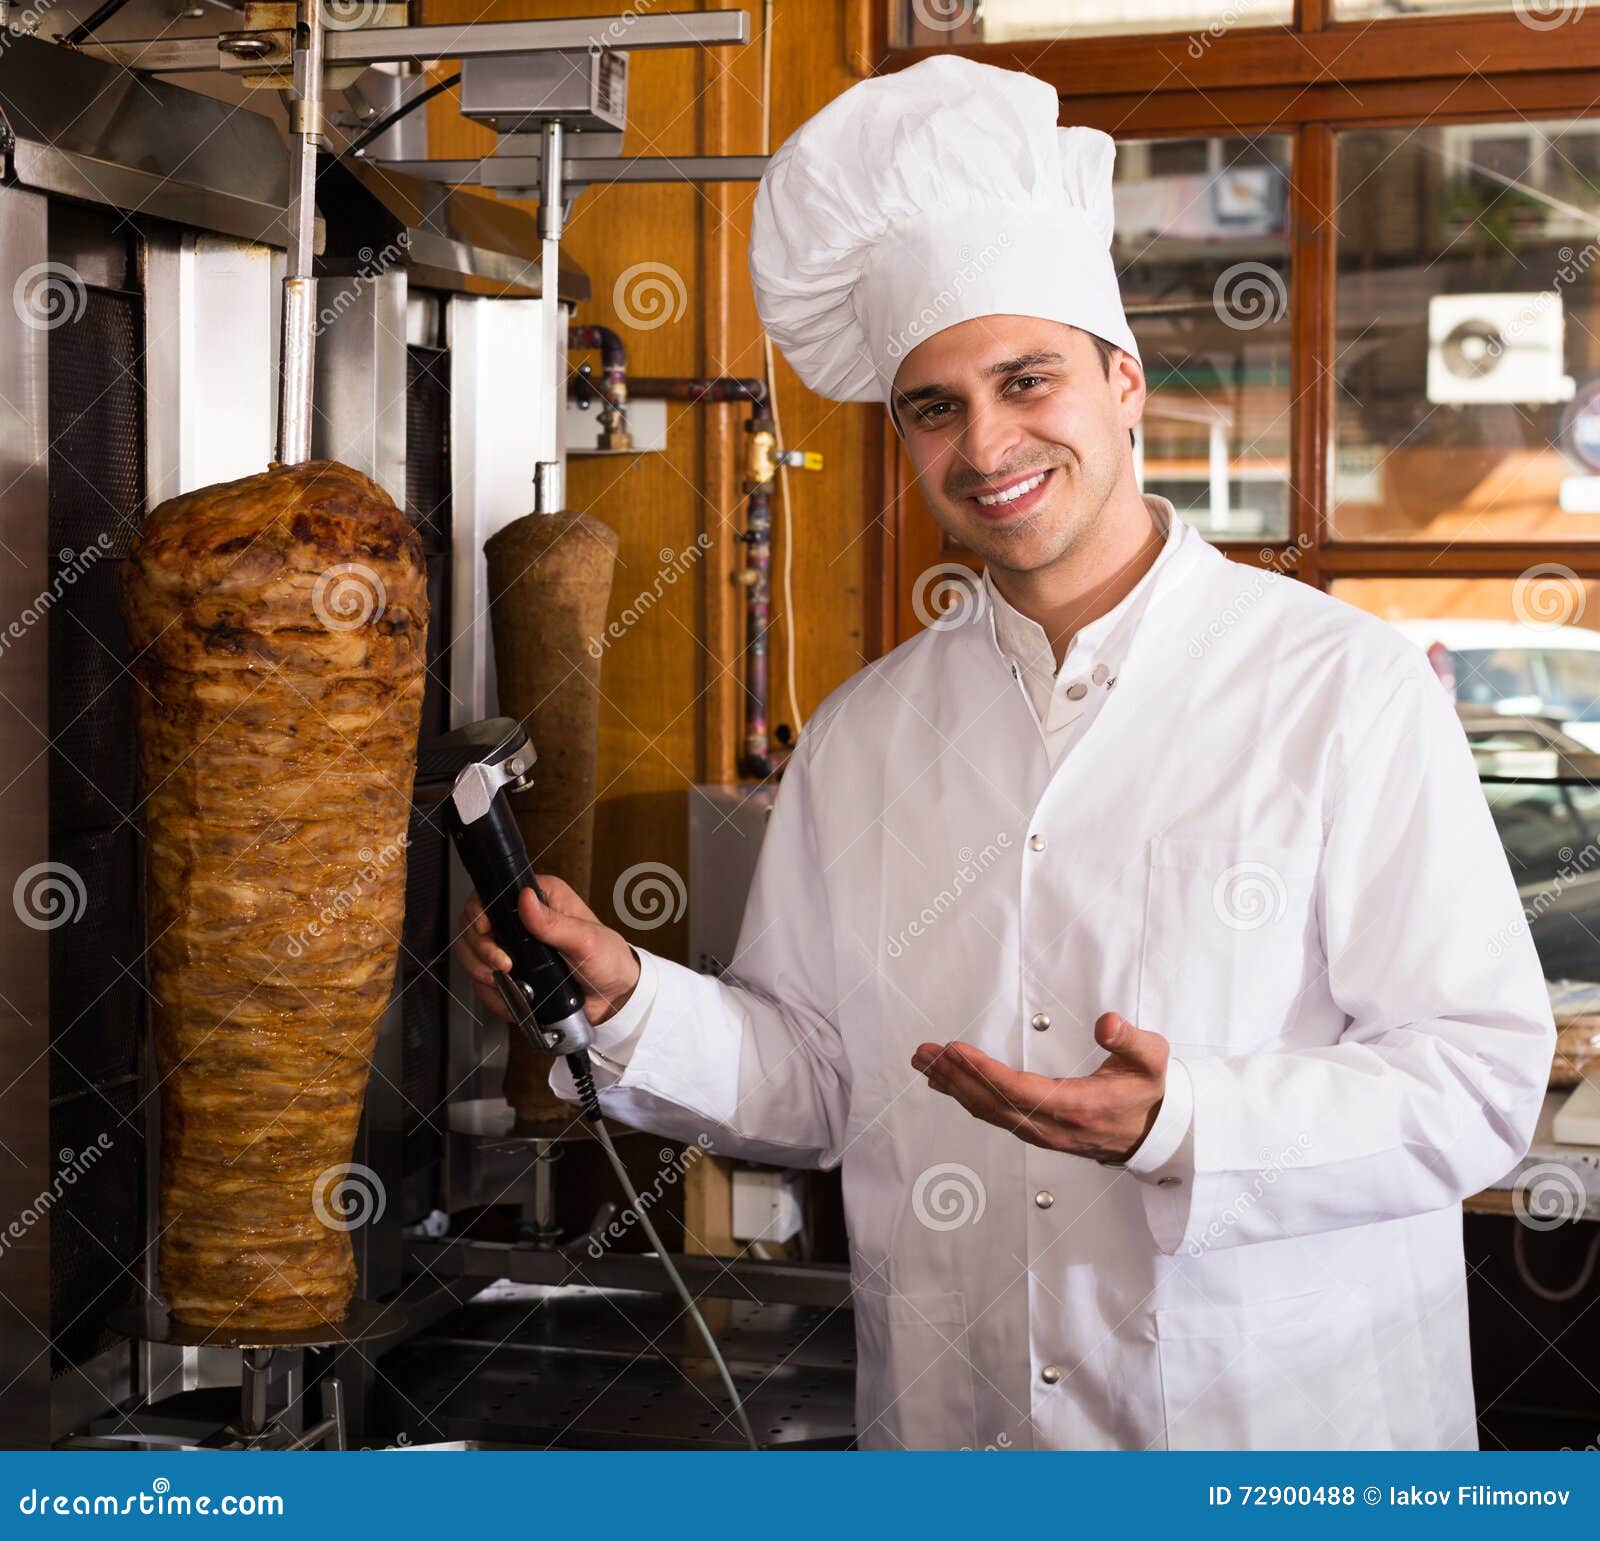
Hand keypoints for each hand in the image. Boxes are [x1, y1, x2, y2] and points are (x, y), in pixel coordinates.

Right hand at [452, 877, 642, 1027]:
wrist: (613, 997)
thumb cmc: (609, 960)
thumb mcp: (586, 940)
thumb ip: (555, 923)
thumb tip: (526, 899)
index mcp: (543, 898)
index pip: (493, 893)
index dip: (479, 912)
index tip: (485, 931)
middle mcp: (523, 918)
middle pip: (474, 925)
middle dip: (481, 949)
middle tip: (502, 965)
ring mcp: (514, 945)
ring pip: (472, 953)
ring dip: (480, 970)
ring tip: (504, 981)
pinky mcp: (511, 971)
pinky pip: (484, 980)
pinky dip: (490, 992)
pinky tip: (510, 997)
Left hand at [911, 1012, 1168, 1163]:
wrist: (1156, 1134)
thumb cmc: (1149, 1093)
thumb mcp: (1151, 1061)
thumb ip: (1129, 1040)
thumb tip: (1106, 1022)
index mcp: (1077, 1108)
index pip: (1017, 1090)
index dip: (982, 1071)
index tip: (954, 1050)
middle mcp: (1053, 1126)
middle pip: (992, 1103)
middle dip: (954, 1076)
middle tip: (924, 1053)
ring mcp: (1042, 1133)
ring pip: (988, 1112)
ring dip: (954, 1087)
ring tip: (926, 1063)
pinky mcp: (1036, 1132)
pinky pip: (994, 1116)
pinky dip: (967, 1097)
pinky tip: (948, 1084)